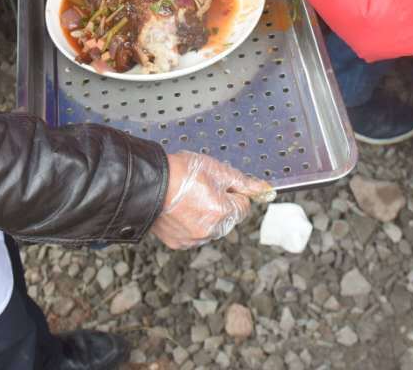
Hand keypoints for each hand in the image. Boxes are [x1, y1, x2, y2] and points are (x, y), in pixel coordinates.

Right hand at [149, 152, 272, 249]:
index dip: (233, 192)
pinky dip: (190, 224)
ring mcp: (194, 239)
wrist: (148, 183)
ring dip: (205, 216)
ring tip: (188, 198)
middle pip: (228, 218)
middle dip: (220, 205)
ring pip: (211, 228)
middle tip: (201, 189)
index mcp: (223, 212)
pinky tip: (180, 209)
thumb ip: (242, 182)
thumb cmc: (180, 173)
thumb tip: (264, 189)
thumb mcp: (216, 170)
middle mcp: (211, 230)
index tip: (218, 184)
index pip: (243, 206)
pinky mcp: (179, 243)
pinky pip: (193, 235)